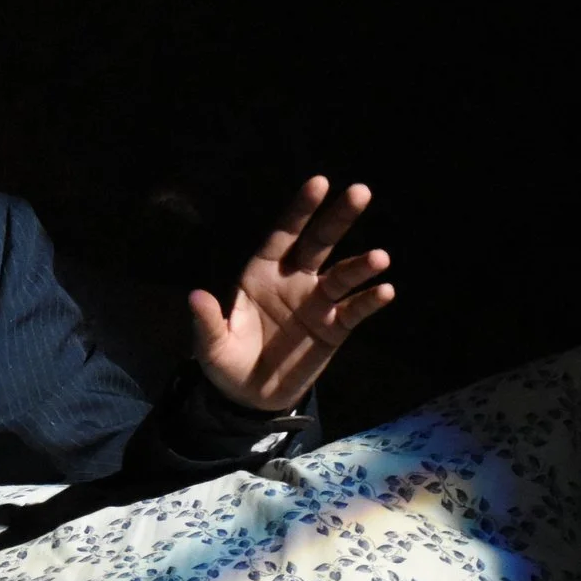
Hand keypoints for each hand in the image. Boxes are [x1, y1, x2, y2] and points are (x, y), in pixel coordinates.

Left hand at [189, 175, 393, 413]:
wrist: (251, 397)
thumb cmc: (227, 362)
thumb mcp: (211, 345)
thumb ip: (207, 322)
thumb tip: (195, 296)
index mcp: (262, 273)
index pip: (284, 234)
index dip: (300, 209)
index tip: (319, 182)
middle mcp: (293, 280)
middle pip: (319, 243)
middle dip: (338, 217)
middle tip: (360, 191)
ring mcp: (316, 303)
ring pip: (342, 276)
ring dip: (361, 265)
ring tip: (380, 257)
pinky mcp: (334, 329)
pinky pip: (354, 311)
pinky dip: (369, 301)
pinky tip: (385, 291)